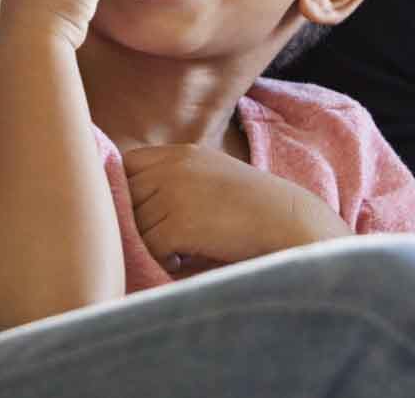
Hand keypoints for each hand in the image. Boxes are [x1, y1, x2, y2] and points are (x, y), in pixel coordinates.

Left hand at [124, 144, 350, 269]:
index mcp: (181, 153)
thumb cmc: (255, 209)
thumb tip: (126, 205)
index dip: (128, 190)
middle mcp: (173, 168)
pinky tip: (186, 260)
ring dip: (151, 244)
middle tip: (164, 239)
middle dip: (136, 221)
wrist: (290, 223)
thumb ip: (174, 179)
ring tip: (181, 251)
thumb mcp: (212, 176)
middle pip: (124, 197)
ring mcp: (174, 195)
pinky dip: (163, 260)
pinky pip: (149, 248)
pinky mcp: (179, 225)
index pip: (126, 165)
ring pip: (134, 227)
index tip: (144, 212)